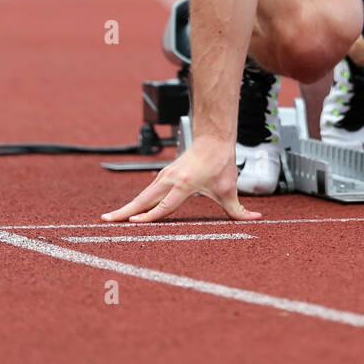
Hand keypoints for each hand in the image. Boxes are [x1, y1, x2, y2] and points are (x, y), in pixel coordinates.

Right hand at [101, 137, 262, 223]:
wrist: (214, 139)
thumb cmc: (221, 164)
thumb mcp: (230, 189)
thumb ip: (239, 210)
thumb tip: (257, 219)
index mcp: (184, 184)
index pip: (163, 206)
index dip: (148, 217)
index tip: (133, 224)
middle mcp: (170, 180)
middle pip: (143, 200)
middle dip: (125, 212)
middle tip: (105, 222)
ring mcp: (164, 176)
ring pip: (142, 195)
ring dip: (127, 207)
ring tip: (110, 219)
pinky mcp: (164, 175)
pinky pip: (147, 191)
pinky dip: (136, 202)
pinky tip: (128, 211)